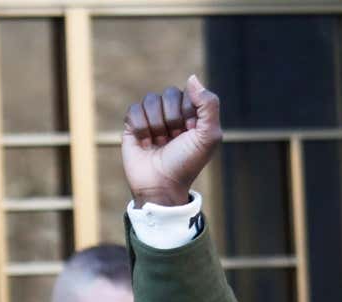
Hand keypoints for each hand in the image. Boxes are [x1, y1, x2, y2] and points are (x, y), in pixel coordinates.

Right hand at [121, 75, 221, 207]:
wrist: (162, 185)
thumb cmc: (187, 163)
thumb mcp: (209, 136)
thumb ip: (209, 105)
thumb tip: (192, 77)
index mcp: (192, 114)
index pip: (188, 93)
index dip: (188, 113)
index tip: (190, 133)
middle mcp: (172, 113)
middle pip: (169, 94)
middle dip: (172, 119)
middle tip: (174, 140)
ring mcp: (152, 118)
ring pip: (150, 100)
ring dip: (157, 125)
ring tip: (160, 143)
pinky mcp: (132, 124)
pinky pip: (134, 109)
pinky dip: (141, 128)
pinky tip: (146, 143)